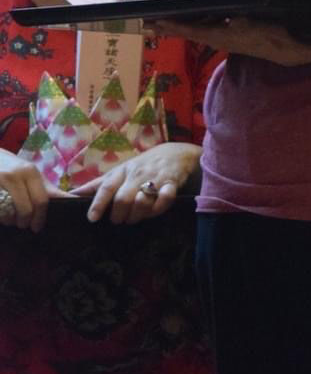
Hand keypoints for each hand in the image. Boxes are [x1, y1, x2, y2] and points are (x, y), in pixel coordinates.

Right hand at [0, 149, 49, 232]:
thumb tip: (71, 200)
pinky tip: (2, 214)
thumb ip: (46, 188)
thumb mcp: (30, 173)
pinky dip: (1, 217)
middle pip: (26, 209)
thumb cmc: (13, 168)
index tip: (38, 227)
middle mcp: (15, 176)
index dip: (41, 217)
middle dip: (27, 222)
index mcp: (30, 172)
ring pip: (9, 213)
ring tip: (12, 219)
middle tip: (25, 225)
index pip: (41, 200)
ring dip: (11, 221)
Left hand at [77, 142, 198, 224]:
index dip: (98, 204)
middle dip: (119, 215)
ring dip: (137, 215)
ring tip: (134, 218)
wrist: (177, 153)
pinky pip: (165, 199)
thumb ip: (98, 185)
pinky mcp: (172, 183)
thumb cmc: (142, 165)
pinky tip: (154, 210)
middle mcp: (136, 174)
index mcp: (121, 171)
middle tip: (118, 221)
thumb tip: (71, 194)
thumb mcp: (120, 171)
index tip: (92, 218)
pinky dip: (159, 208)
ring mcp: (155, 178)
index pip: (106, 187)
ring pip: (142, 202)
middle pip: (123, 199)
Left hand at [157, 18, 310, 66]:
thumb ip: (235, 18)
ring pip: (197, 31)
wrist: (289, 49)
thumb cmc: (273, 33)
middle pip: (188, 32)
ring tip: (162, 21)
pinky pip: (208, 30)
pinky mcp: (233, 37)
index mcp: (220, 36)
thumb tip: (218, 11)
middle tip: (146, 23)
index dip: (171, 25)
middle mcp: (218, 39)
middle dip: (168, 27)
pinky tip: (195, 17)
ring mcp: (225, 39)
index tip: (152, 21)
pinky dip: (196, 24)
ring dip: (180, 26)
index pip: (189, 30)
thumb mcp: (253, 22)